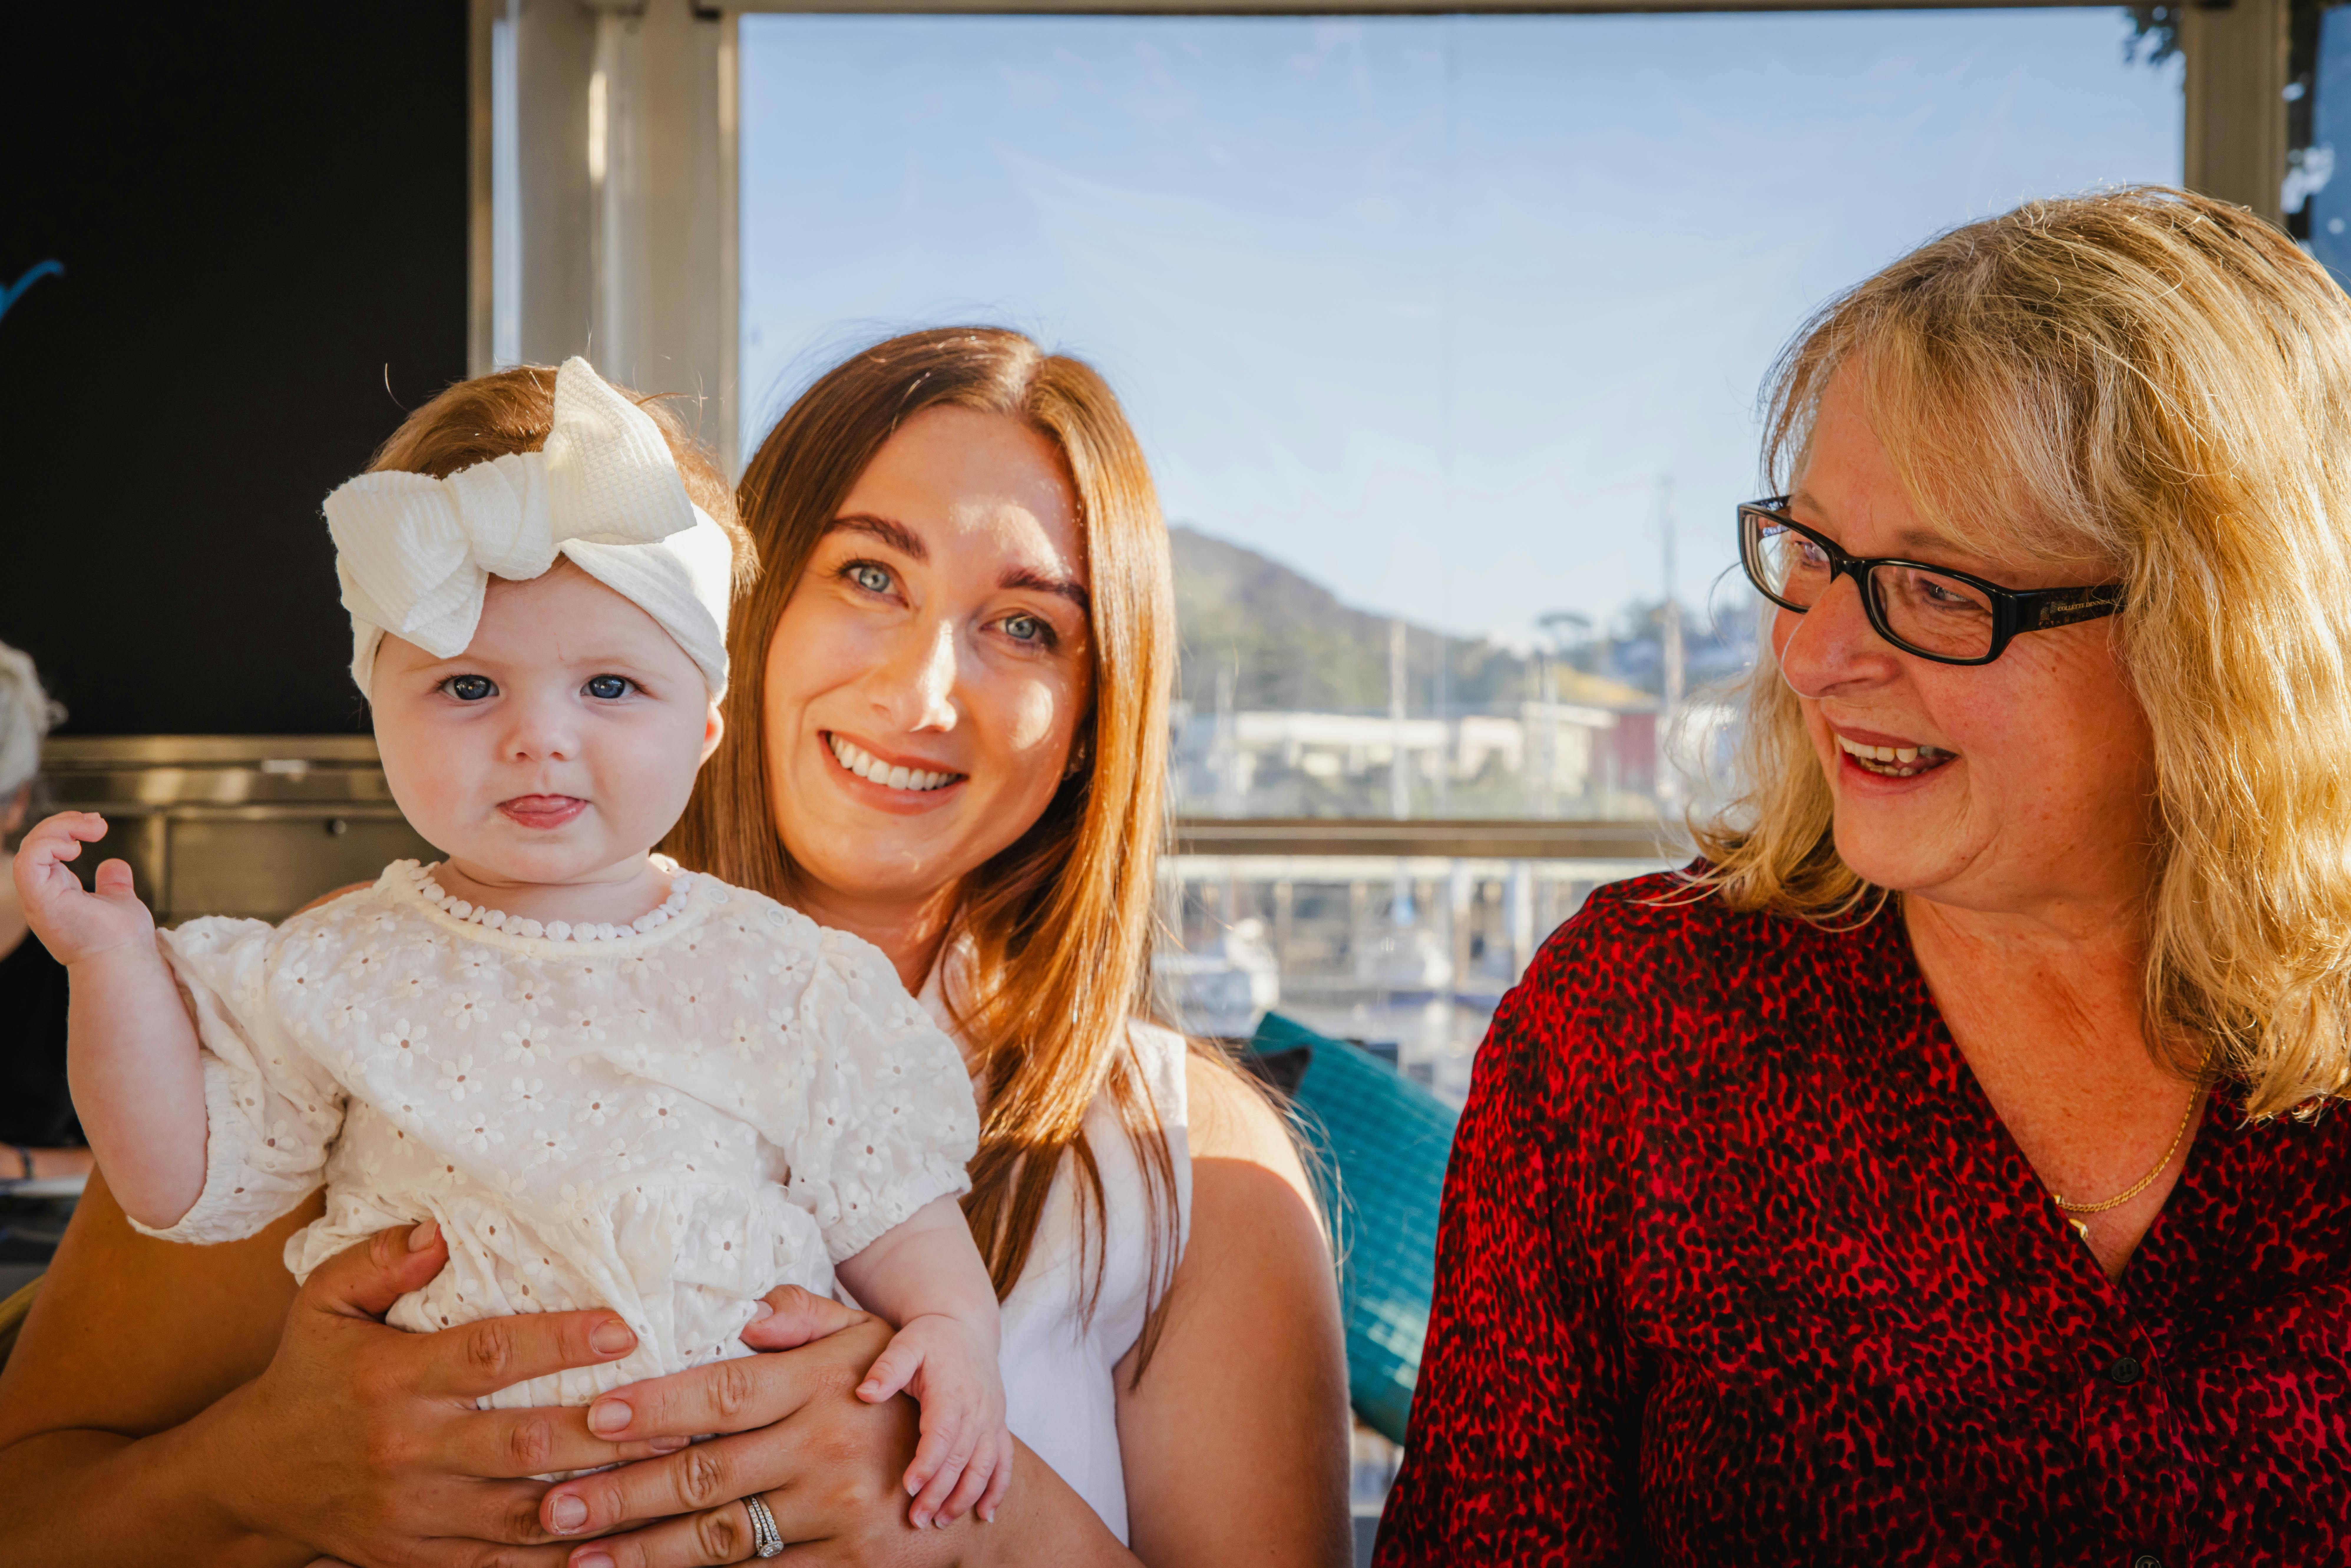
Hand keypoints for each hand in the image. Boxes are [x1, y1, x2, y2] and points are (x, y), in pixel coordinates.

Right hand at [12, 811, 152, 964]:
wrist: (125, 962)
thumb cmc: (123, 941)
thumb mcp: (118, 902)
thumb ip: (111, 885)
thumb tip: (113, 864)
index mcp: (57, 893)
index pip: (45, 851)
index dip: (64, 830)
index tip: (97, 826)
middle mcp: (43, 895)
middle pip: (35, 845)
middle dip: (63, 823)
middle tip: (96, 823)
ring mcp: (39, 898)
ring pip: (29, 848)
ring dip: (59, 829)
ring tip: (91, 829)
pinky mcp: (40, 900)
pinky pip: (28, 862)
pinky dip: (49, 845)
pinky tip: (76, 848)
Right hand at [204, 1220, 686, 1566]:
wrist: (250, 1478)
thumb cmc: (307, 1376)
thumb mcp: (323, 1303)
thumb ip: (378, 1260)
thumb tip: (440, 1230)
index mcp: (395, 1380)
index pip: (492, 1356)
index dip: (561, 1341)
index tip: (625, 1327)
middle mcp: (410, 1449)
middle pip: (523, 1443)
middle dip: (605, 1433)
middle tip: (679, 1416)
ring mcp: (415, 1512)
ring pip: (521, 1514)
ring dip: (597, 1501)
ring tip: (665, 1480)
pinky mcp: (416, 1558)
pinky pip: (496, 1565)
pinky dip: (552, 1559)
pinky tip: (609, 1543)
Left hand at [536, 1290, 998, 1566]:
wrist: (963, 1487)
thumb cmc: (895, 1401)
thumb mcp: (867, 1342)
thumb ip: (807, 1320)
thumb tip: (750, 1310)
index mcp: (825, 1384)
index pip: (725, 1392)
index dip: (656, 1405)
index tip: (593, 1417)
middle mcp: (828, 1446)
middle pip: (707, 1472)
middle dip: (621, 1492)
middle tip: (553, 1504)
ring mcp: (836, 1512)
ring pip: (720, 1536)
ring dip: (641, 1549)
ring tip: (577, 1556)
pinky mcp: (844, 1565)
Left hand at [857, 1313, 1011, 1528]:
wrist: (966, 1327)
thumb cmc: (930, 1338)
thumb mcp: (906, 1343)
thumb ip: (888, 1367)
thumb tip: (865, 1392)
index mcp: (952, 1389)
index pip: (943, 1432)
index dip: (928, 1462)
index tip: (909, 1487)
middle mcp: (977, 1407)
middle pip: (962, 1457)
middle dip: (941, 1491)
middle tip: (917, 1520)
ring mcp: (991, 1418)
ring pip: (985, 1465)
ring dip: (966, 1496)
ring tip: (941, 1521)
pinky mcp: (998, 1425)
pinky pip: (1004, 1461)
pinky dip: (997, 1488)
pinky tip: (984, 1514)